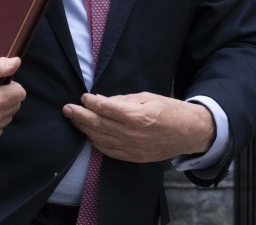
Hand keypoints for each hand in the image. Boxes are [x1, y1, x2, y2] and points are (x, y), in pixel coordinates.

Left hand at [62, 92, 214, 162]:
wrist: (189, 132)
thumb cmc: (170, 110)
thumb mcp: (148, 97)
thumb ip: (123, 100)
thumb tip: (100, 101)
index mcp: (137, 115)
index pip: (106, 108)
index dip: (91, 103)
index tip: (83, 97)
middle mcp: (132, 134)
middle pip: (98, 125)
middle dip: (79, 116)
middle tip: (66, 109)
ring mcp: (132, 148)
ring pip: (100, 139)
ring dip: (85, 129)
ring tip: (74, 120)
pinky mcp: (133, 157)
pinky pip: (108, 151)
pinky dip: (96, 142)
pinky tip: (89, 135)